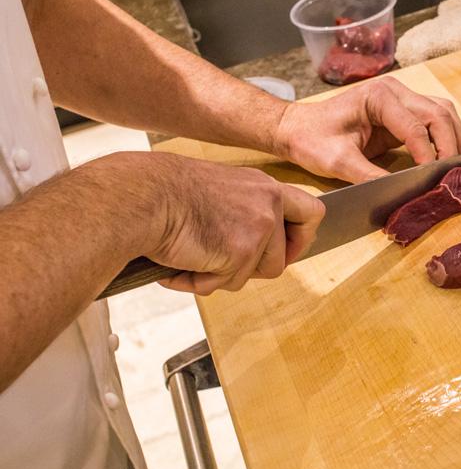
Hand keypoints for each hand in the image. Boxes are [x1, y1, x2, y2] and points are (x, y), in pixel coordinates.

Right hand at [141, 153, 324, 294]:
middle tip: (229, 268)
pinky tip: (181, 266)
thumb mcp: (219, 193)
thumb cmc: (165, 194)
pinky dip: (201, 282)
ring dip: (224, 275)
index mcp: (263, 186)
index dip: (303, 238)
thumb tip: (253, 249)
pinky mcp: (242, 251)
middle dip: (259, 270)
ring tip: (193, 260)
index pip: (311, 212)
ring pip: (256, 275)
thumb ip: (244, 213)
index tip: (287, 251)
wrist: (141, 197)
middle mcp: (268, 203)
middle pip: (284, 257)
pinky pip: (228, 283)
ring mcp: (259, 227)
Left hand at [274, 77, 460, 182]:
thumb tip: (401, 193)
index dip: (428, 155)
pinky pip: (434, 119)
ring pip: (442, 112)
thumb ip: (370, 177)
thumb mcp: (338, 163)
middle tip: (453, 175)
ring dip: (453, 138)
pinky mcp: (402, 111)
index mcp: (378, 97)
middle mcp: (394, 91)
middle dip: (450, 145)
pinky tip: (445, 159)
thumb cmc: (312, 140)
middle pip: (438, 114)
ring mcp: (401, 98)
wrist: (298, 129)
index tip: (431, 180)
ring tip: (455, 167)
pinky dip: (445, 137)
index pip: (416, 126)